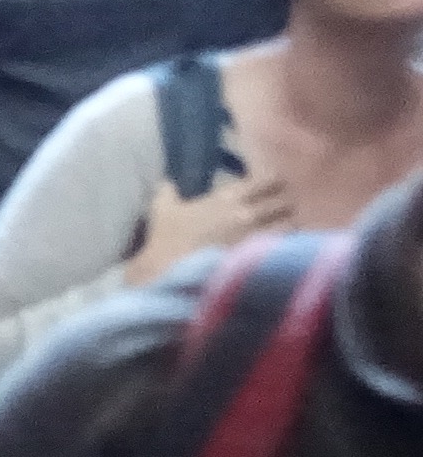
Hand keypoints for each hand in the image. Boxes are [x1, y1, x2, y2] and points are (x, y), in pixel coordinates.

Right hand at [124, 172, 291, 285]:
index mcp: (229, 198)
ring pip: (293, 223)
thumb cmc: (167, 242)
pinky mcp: (264, 260)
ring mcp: (259, 237)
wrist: (172, 277)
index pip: (268, 179)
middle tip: (282, 209)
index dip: (275, 182)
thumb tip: (167, 184)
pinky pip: (289, 246)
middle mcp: (250, 214)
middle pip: (287, 201)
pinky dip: (289, 245)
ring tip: (286, 230)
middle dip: (286, 204)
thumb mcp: (161, 212)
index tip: (272, 187)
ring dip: (291, 225)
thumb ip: (167, 194)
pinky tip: (282, 249)